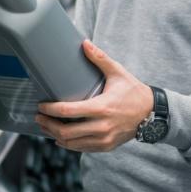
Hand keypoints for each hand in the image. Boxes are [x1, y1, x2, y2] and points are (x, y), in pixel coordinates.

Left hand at [36, 40, 152, 152]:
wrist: (152, 114)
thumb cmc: (133, 91)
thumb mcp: (118, 73)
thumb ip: (100, 58)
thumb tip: (84, 43)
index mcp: (102, 108)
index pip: (69, 112)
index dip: (51, 110)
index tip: (41, 106)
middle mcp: (102, 126)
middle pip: (66, 131)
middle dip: (48, 125)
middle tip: (38, 117)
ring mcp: (104, 139)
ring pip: (72, 143)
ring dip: (55, 135)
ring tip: (46, 126)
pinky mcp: (106, 146)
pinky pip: (82, 148)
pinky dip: (68, 144)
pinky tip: (60, 137)